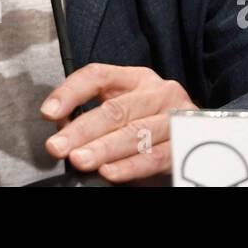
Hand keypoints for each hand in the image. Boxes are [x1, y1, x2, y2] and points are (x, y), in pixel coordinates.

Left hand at [41, 63, 195, 184]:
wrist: (199, 141)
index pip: (98, 75)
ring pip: (135, 132)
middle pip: (115, 108)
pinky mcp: (187, 143)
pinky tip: (110, 173)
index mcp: (136, 78)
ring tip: (80, 160)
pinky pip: (155, 156)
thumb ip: (92, 118)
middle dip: (82, 130)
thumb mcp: (122, 113)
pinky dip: (130, 166)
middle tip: (58, 147)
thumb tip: (62, 131)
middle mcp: (158, 92)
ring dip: (103, 149)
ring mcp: (175, 116)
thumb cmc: (150, 126)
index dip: (70, 92)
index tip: (48, 112)